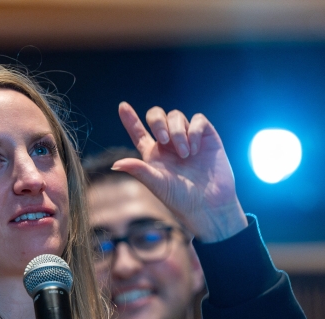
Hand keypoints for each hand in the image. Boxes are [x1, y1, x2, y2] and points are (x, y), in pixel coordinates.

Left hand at [112, 102, 247, 242]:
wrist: (209, 205)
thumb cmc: (180, 199)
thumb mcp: (156, 184)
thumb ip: (138, 170)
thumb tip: (115, 164)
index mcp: (153, 154)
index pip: (138, 132)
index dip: (130, 119)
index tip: (122, 106)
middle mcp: (168, 144)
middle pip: (156, 116)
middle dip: (157, 121)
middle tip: (163, 140)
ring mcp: (187, 138)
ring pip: (176, 116)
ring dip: (178, 132)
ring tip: (185, 154)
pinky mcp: (206, 137)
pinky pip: (198, 120)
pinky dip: (194, 130)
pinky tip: (195, 149)